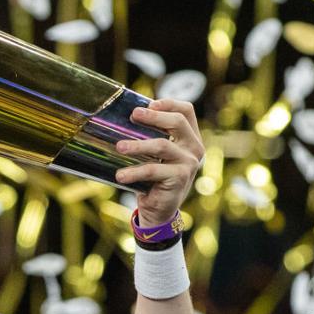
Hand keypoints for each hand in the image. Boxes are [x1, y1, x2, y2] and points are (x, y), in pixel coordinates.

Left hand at [114, 98, 203, 226]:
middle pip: (177, 122)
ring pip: (162, 145)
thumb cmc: (153, 179)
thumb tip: (126, 119)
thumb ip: (150, 137)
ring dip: (137, 145)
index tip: (148, 103)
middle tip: (133, 115)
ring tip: (119, 147)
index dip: (168, 103)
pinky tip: (120, 175)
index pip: (186, 111)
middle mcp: (194, 148)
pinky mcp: (179, 178)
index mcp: (190, 138)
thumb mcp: (155, 155)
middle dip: (153, 117)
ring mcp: (188, 163)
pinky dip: (134, 172)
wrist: (159, 210)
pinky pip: (153, 169)